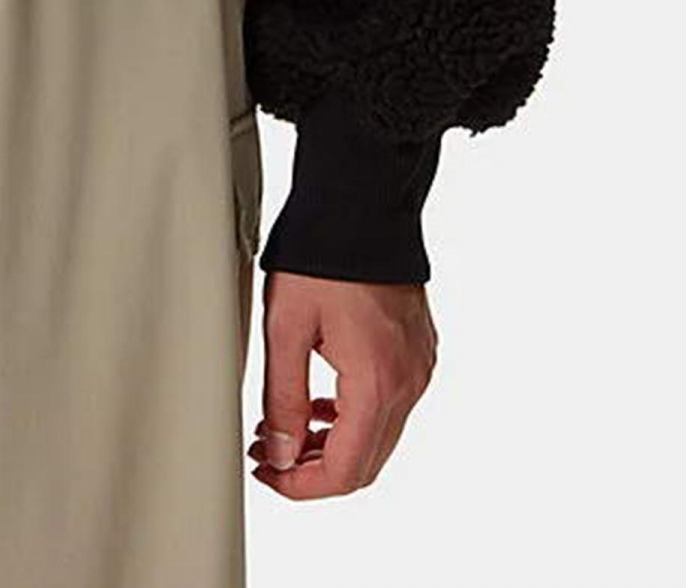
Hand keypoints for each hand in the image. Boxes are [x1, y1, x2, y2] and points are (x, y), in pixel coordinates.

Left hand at [250, 271, 436, 496]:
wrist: (362, 200)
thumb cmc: (321, 255)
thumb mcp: (286, 328)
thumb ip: (283, 399)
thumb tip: (280, 454)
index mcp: (377, 383)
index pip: (345, 472)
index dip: (300, 486)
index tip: (265, 473)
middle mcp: (409, 383)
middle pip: (366, 463)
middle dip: (313, 469)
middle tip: (268, 452)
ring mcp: (419, 367)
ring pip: (379, 437)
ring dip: (333, 444)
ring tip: (286, 426)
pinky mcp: (419, 351)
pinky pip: (391, 406)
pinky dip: (355, 416)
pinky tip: (322, 400)